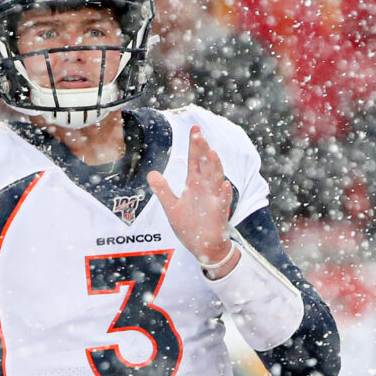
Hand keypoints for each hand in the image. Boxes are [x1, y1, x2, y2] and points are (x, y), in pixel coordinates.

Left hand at [147, 126, 238, 276]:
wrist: (203, 247)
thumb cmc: (190, 226)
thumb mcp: (172, 207)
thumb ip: (163, 190)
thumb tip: (151, 173)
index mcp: (194, 184)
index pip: (195, 160)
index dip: (194, 145)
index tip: (195, 128)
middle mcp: (205, 188)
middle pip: (205, 165)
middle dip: (202, 150)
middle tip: (198, 134)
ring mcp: (213, 199)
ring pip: (216, 180)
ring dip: (215, 167)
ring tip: (211, 153)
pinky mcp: (219, 214)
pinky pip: (223, 203)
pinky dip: (225, 194)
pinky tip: (225, 185)